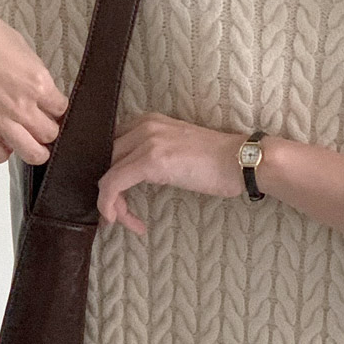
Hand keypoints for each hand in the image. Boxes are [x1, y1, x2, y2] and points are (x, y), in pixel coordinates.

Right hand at [0, 0, 67, 165]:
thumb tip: (38, 87)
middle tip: (43, 122)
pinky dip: (5, 150)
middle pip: (50, 134)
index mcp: (37, 81)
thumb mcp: (19, 44)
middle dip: (50, 128)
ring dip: (35, 148)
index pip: (61, 108)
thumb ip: (33, 71)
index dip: (59, 107)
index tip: (54, 106)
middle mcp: (21, 106)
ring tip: (30, 139)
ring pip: (31, 153)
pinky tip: (3, 138)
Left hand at [97, 116, 242, 238]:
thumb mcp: (174, 150)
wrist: (239, 161)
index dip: (108, 175)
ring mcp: (146, 140)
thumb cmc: (214, 162)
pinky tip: (122, 221)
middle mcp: (142, 125)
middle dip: (107, 191)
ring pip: (106, 174)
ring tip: (125, 221)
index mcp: (147, 121)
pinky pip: (113, 184)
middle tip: (118, 214)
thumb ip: (150, 155)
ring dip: (110, 203)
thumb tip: (128, 178)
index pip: (109, 147)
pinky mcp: (150, 160)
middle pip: (104, 160)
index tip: (115, 198)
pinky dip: (110, 205)